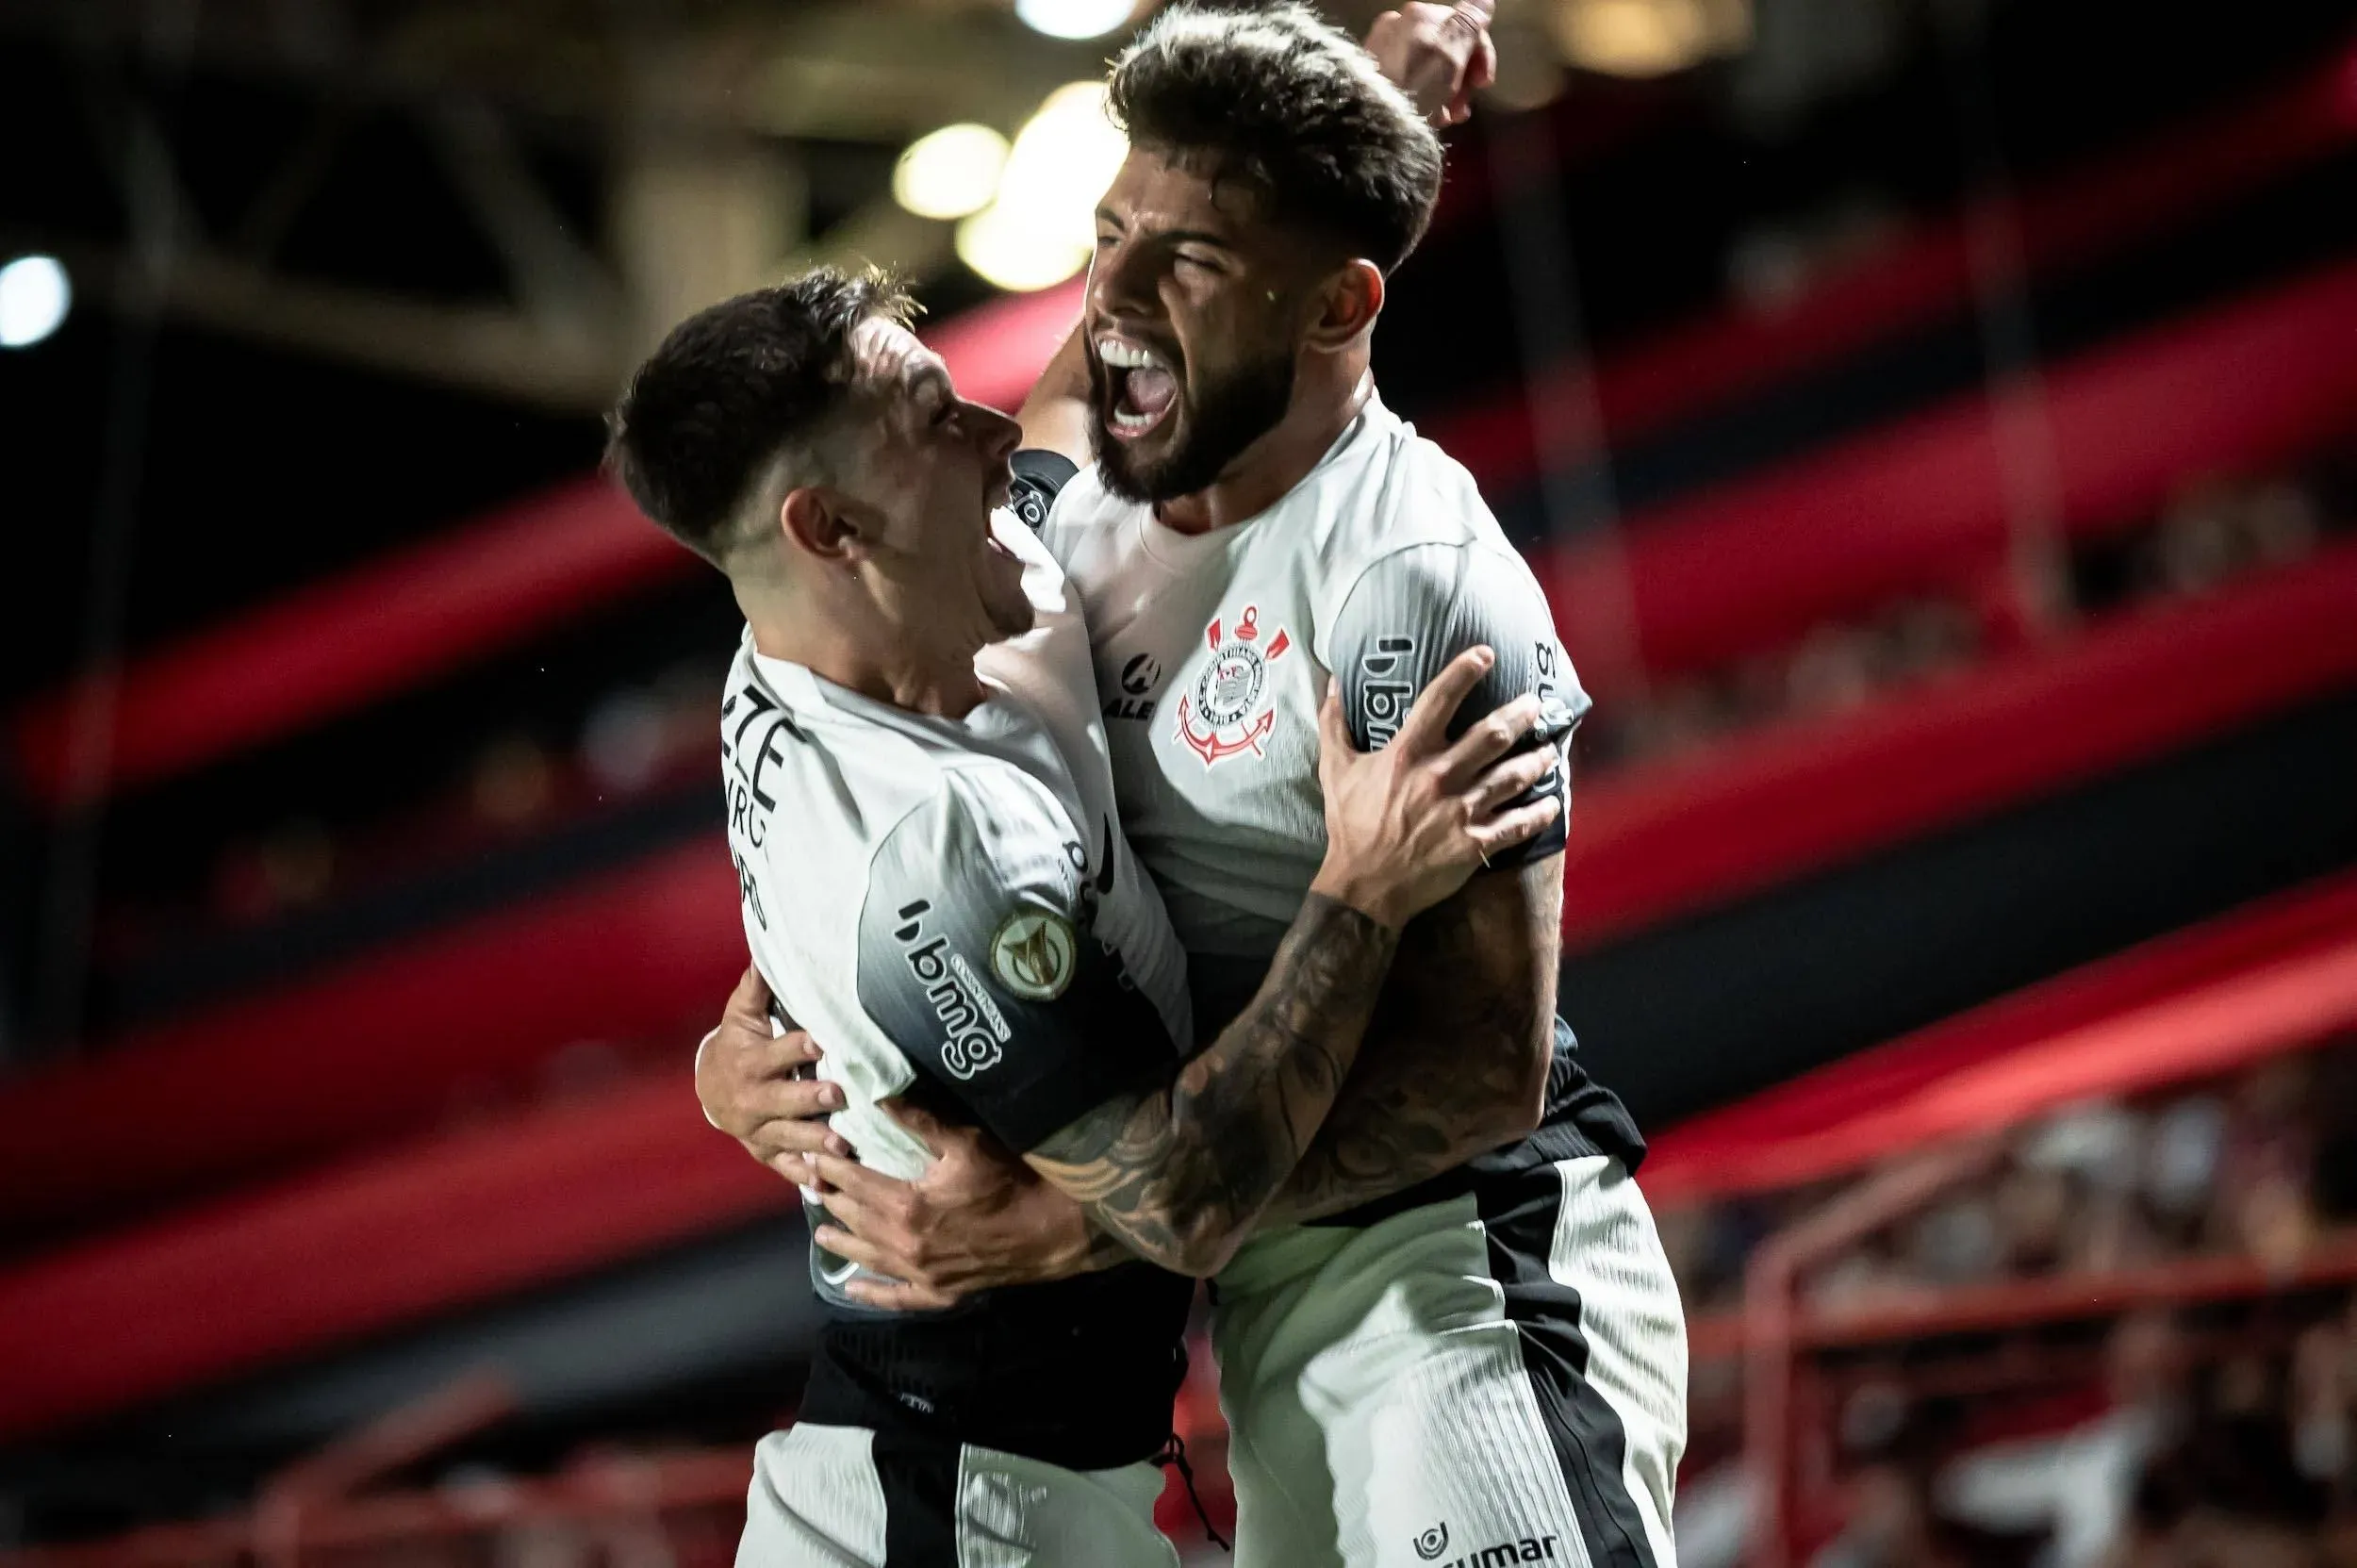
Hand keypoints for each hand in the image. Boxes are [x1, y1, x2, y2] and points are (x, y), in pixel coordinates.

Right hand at [696, 965, 850, 1185]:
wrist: (710, 1088)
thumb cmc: (738, 1042)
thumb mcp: (741, 1014)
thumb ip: (758, 987)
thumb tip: (767, 950)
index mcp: (750, 1061)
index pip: (776, 1054)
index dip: (796, 1048)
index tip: (818, 1042)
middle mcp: (753, 1099)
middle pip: (783, 1100)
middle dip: (809, 1099)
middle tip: (838, 1096)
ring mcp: (758, 1129)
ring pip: (788, 1137)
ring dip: (815, 1143)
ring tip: (843, 1148)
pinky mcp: (766, 1151)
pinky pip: (785, 1167)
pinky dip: (803, 1177)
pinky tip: (825, 1185)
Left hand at [809, 1100, 1107, 1310]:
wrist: (1049, 1231)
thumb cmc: (1010, 1181)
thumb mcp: (967, 1143)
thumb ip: (920, 1120)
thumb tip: (879, 1096)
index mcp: (906, 1205)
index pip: (854, 1183)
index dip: (832, 1166)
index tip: (815, 1152)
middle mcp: (903, 1244)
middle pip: (855, 1218)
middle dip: (831, 1198)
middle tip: (812, 1183)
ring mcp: (919, 1274)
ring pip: (866, 1257)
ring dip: (841, 1241)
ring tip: (821, 1229)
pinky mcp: (937, 1292)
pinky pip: (895, 1297)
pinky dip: (871, 1292)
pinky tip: (853, 1288)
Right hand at [1312, 645, 1559, 928]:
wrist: (1364, 886)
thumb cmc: (1349, 825)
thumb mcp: (1334, 770)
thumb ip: (1333, 724)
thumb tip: (1331, 682)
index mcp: (1407, 755)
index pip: (1439, 701)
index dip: (1464, 672)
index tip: (1486, 654)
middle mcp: (1439, 777)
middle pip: (1491, 735)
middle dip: (1520, 715)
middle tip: (1536, 704)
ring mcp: (1460, 811)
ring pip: (1512, 777)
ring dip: (1536, 760)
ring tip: (1549, 750)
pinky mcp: (1474, 843)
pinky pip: (1516, 825)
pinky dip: (1537, 814)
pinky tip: (1552, 803)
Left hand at [1366, 0, 1497, 127]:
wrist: (1371, 121)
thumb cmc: (1416, 87)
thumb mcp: (1450, 54)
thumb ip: (1470, 23)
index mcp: (1420, 15)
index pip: (1463, 27)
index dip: (1481, 55)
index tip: (1484, 84)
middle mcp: (1398, 25)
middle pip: (1445, 49)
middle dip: (1461, 80)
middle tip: (1461, 109)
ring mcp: (1382, 50)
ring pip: (1428, 69)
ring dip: (1445, 94)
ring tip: (1446, 119)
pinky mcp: (1372, 77)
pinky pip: (1409, 82)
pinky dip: (1424, 99)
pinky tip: (1428, 118)